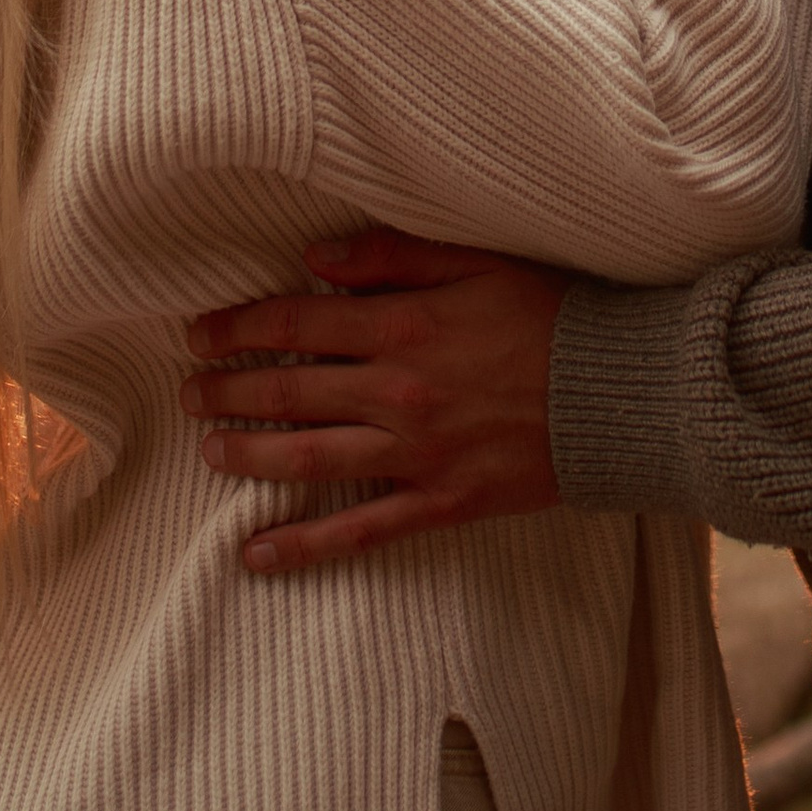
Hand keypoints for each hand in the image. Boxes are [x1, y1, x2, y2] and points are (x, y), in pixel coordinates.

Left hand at [180, 231, 565, 571]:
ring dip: (249, 456)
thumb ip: (396, 257)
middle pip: (290, 392)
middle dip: (229, 391)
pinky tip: (255, 553)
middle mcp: (398, 394)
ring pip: (308, 460)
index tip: (200, 331)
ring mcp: (416, 456)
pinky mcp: (440, 503)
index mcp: (405, 327)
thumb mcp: (481, 261)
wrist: (623, 393)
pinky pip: (359, 532)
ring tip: (208, 452)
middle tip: (189, 392)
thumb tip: (315, 257)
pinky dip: (303, 546)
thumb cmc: (557, 316)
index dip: (239, 326)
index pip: (296, 323)